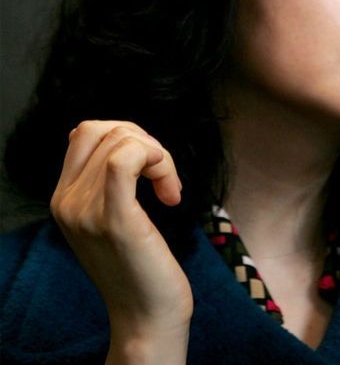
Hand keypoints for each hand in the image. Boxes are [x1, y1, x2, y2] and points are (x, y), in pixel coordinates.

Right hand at [50, 121, 191, 363]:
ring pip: (123, 141)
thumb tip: (119, 139)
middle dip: (147, 143)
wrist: (147, 316)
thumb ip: (106, 180)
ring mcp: (86, 210)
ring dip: (160, 157)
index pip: (86, 131)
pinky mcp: (115, 219)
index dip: (129, 137)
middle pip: (107, 130)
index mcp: (62, 198)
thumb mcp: (112, 217)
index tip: (151, 170)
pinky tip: (169, 192)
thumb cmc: (141, 264)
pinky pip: (125, 161)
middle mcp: (66, 201)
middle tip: (165, 178)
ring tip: (169, 190)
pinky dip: (157, 161)